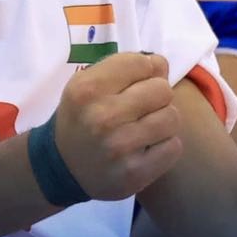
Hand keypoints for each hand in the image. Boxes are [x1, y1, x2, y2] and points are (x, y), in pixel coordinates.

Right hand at [53, 52, 182, 199]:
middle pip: (162, 90)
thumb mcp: (88, 84)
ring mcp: (119, 147)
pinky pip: (174, 146)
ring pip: (172, 117)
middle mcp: (102, 117)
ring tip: (145, 128)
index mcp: (87, 89)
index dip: (144, 71)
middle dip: (156, 97)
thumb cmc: (82, 118)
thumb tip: (161, 64)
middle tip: (141, 109)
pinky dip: (165, 146)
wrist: (63, 168)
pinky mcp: (135, 173)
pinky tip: (147, 148)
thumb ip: (124, 67)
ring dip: (163, 122)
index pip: (141, 63)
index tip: (133, 85)